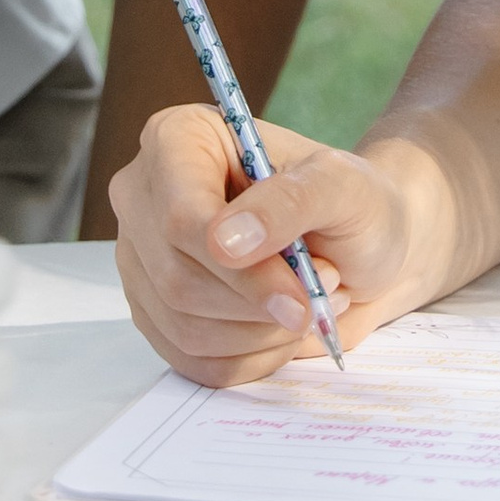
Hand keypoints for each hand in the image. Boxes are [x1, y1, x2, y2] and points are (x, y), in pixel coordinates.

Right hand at [109, 104, 431, 384]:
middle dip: (261, 302)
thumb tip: (223, 241)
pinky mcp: (156, 315)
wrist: (358, 247)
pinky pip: (193, 361)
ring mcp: (142, 261)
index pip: (179, 218)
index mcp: (178, 139)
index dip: (239, 269)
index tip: (299, 296)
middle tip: (325, 287)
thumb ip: (288, 203)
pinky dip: (253, 357)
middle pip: (177, 280)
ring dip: (263, 332)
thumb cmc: (350, 203)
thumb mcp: (342, 187)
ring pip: (185, 327)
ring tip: (308, 298)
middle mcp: (144, 197)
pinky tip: (283, 326)